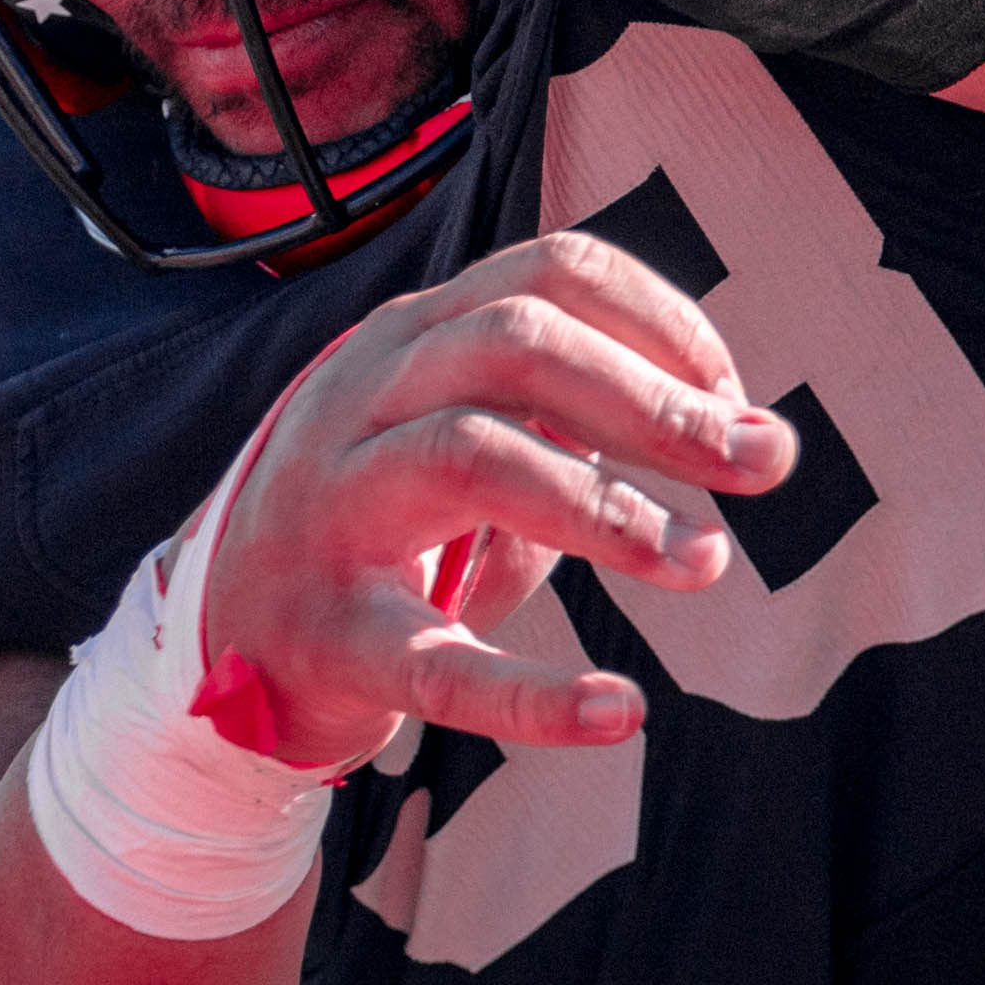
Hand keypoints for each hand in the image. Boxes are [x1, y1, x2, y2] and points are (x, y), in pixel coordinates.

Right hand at [186, 230, 792, 773]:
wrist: (220, 638)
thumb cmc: (384, 525)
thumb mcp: (465, 433)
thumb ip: (576, 419)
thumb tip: (747, 433)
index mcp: (408, 339)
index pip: (548, 272)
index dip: (662, 321)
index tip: (735, 394)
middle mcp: (360, 399)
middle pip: (516, 346)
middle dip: (657, 403)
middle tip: (763, 464)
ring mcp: (330, 509)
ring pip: (469, 455)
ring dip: (608, 508)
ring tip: (708, 561)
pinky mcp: (325, 634)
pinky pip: (433, 659)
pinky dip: (533, 694)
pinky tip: (621, 711)